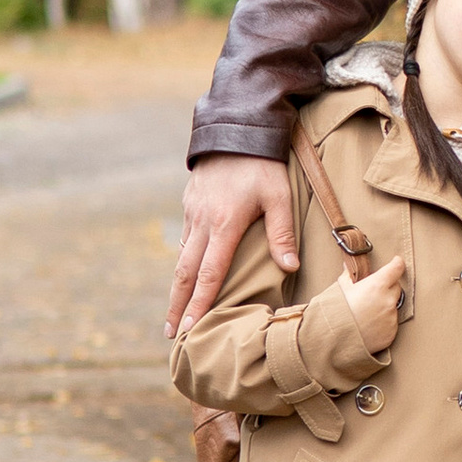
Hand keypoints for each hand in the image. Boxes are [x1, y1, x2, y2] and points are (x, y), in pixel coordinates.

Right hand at [169, 153, 295, 334]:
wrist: (235, 128)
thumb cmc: (262, 164)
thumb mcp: (279, 195)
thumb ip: (281, 233)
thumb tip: (289, 268)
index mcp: (224, 224)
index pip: (208, 274)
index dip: (198, 304)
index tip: (189, 328)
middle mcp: (202, 222)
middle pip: (185, 273)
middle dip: (177, 305)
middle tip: (172, 334)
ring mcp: (192, 213)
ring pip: (182, 258)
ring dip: (177, 287)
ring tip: (175, 313)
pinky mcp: (189, 204)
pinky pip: (185, 241)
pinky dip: (182, 263)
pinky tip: (184, 278)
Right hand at [342, 253, 407, 353]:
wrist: (333, 340)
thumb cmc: (336, 312)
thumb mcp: (340, 289)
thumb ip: (349, 276)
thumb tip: (349, 267)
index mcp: (377, 285)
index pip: (396, 268)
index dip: (396, 264)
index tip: (396, 262)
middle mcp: (388, 301)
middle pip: (396, 287)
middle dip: (387, 287)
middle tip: (373, 293)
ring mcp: (391, 318)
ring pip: (394, 306)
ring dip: (385, 306)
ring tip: (367, 313)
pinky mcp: (391, 333)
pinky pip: (391, 323)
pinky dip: (384, 322)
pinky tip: (369, 325)